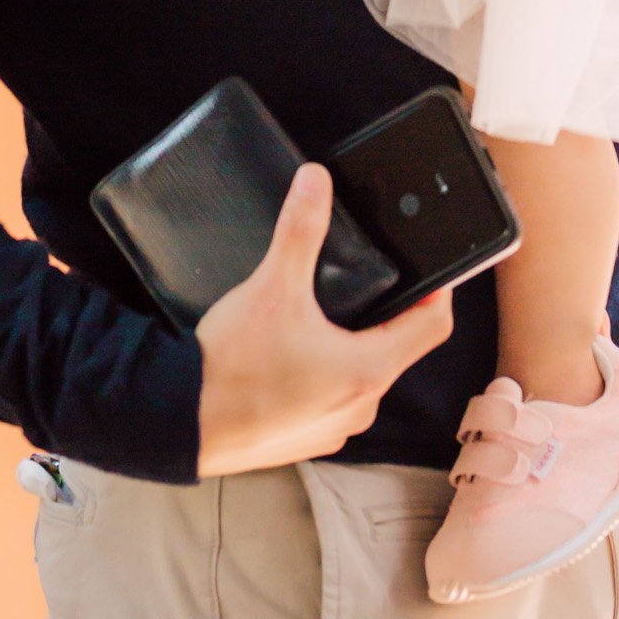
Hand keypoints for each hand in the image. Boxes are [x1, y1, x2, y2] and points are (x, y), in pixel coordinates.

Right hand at [194, 165, 453, 475]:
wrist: (178, 422)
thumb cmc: (232, 367)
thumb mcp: (273, 287)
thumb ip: (301, 229)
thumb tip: (316, 180)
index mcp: (368, 372)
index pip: (433, 326)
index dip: (440, 290)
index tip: (435, 265)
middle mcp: (360, 407)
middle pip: (400, 349)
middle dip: (393, 312)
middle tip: (379, 277)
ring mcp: (333, 429)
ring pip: (365, 375)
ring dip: (357, 343)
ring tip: (333, 309)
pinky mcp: (304, 437)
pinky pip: (334, 397)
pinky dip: (328, 371)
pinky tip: (298, 350)